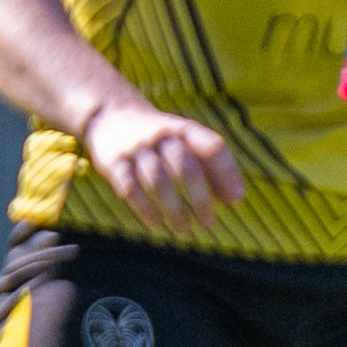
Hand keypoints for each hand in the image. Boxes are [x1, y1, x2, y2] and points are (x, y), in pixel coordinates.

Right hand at [83, 101, 245, 234]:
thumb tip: (234, 200)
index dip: (227, 173)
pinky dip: (145, 208)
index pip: (213, 147)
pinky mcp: (114, 163)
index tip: (236, 200)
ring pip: (158, 181)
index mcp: (186, 130)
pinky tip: (156, 223)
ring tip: (184, 230)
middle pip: (186, 167)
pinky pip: (130, 188)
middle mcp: (162, 136)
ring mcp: (137, 149)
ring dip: (174, 209)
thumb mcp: (187, 143)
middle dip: (200, 198)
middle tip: (208, 223)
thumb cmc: (161, 139)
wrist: (110, 116)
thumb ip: (212, 168)